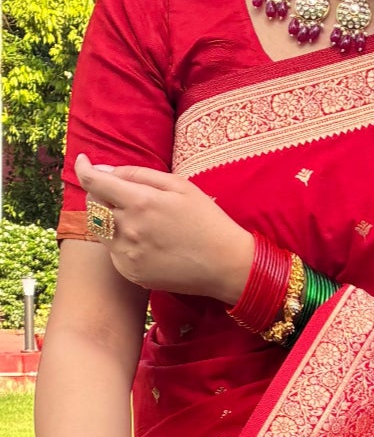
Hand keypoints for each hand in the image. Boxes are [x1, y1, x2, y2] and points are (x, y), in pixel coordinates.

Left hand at [76, 152, 255, 305]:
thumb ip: (138, 174)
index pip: (94, 182)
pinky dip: (122, 243)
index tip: (84, 163)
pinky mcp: (133, 274)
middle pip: (94, 205)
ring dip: (111, 220)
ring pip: (101, 230)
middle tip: (123, 195)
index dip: (83, 169)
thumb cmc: (207, 220)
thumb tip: (104, 170)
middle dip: (102, 195)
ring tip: (139, 221)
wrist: (227, 266)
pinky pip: (114, 252)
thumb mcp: (179, 185)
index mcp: (140, 202)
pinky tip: (147, 243)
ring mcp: (129, 255)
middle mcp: (129, 229)